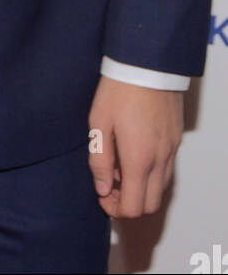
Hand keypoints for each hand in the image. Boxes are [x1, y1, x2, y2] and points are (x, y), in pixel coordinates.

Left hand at [87, 76, 183, 217]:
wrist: (147, 64)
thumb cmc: (118, 91)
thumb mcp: (98, 123)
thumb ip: (99, 160)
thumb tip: (101, 188)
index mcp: (138, 160)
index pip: (133, 207)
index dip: (114, 209)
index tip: (101, 195)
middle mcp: (160, 160)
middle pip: (150, 205)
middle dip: (129, 204)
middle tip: (109, 185)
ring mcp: (171, 150)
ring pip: (161, 189)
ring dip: (141, 189)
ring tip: (119, 167)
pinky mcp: (176, 140)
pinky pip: (167, 169)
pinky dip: (151, 174)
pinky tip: (134, 154)